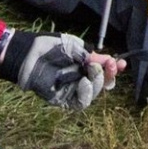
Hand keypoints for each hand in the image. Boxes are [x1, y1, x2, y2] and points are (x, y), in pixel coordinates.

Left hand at [0, 30, 123, 110]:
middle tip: (110, 64)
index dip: (113, 68)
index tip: (121, 63)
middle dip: (109, 75)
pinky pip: (79, 102)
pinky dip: (86, 94)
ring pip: (93, 94)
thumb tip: (108, 60)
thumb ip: (90, 55)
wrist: (26, 53)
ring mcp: (70, 89)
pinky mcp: (61, 99)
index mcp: (82, 65)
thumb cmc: (46, 46)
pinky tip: (84, 82)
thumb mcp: (72, 46)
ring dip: (98, 83)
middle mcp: (78, 78)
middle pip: (101, 84)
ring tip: (93, 70)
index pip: (102, 70)